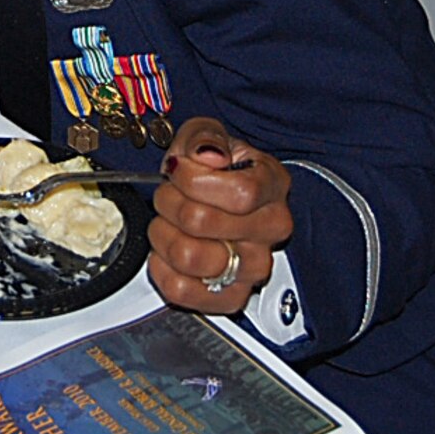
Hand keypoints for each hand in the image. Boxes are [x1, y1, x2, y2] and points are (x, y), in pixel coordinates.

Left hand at [146, 117, 291, 314]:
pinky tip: (167, 252)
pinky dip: (162, 269)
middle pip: (203, 222)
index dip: (194, 180)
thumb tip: (208, 154)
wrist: (215, 202)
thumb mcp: (207, 136)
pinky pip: (182, 290)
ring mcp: (254, 267)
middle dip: (168, 202)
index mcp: (272, 186)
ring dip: (163, 235)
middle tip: (168, 196)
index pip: (240, 194)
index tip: (177, 170)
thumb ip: (205, 137)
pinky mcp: (231, 297)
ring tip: (168, 223)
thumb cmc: (214, 171)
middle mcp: (271, 230)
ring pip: (189, 257)